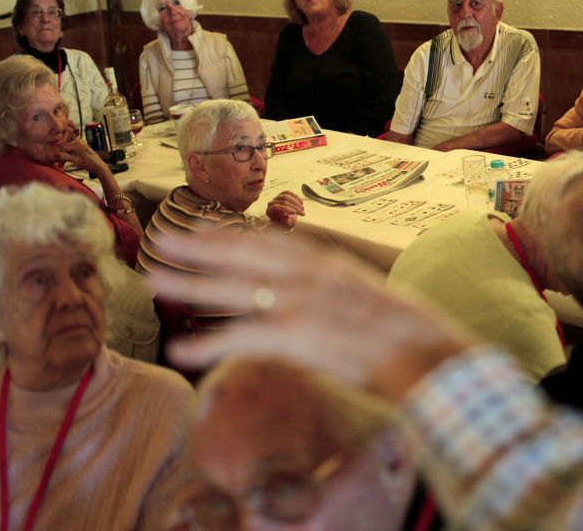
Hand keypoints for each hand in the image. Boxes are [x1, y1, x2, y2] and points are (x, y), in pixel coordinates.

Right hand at [57, 136, 105, 175]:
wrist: (99, 167)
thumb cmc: (89, 164)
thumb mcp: (75, 161)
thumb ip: (65, 157)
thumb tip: (55, 154)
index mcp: (76, 144)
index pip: (63, 148)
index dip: (59, 155)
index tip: (58, 163)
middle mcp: (79, 143)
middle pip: (66, 148)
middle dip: (62, 156)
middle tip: (60, 165)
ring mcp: (81, 145)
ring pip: (69, 149)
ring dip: (66, 156)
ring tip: (63, 164)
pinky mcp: (83, 149)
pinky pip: (74, 148)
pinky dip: (70, 150)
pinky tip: (67, 142)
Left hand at [145, 229, 470, 400]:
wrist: (431, 355)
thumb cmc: (412, 334)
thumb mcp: (372, 299)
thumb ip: (340, 295)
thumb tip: (321, 302)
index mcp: (330, 265)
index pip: (273, 242)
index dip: (234, 235)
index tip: (203, 226)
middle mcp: (312, 275)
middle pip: (244, 254)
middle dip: (200, 245)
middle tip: (160, 240)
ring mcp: (304, 302)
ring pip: (234, 288)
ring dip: (190, 284)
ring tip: (151, 280)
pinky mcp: (301, 335)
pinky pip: (244, 338)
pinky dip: (211, 345)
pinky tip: (182, 352)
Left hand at [266, 190, 304, 228]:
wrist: (286, 219)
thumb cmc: (284, 223)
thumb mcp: (285, 225)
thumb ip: (285, 221)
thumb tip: (286, 215)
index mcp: (270, 211)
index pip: (276, 207)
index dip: (286, 209)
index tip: (294, 212)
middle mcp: (272, 203)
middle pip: (283, 201)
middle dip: (294, 207)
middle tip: (301, 212)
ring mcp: (277, 198)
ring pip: (286, 196)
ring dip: (296, 202)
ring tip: (302, 208)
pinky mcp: (282, 194)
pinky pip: (289, 192)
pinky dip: (296, 197)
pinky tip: (301, 202)